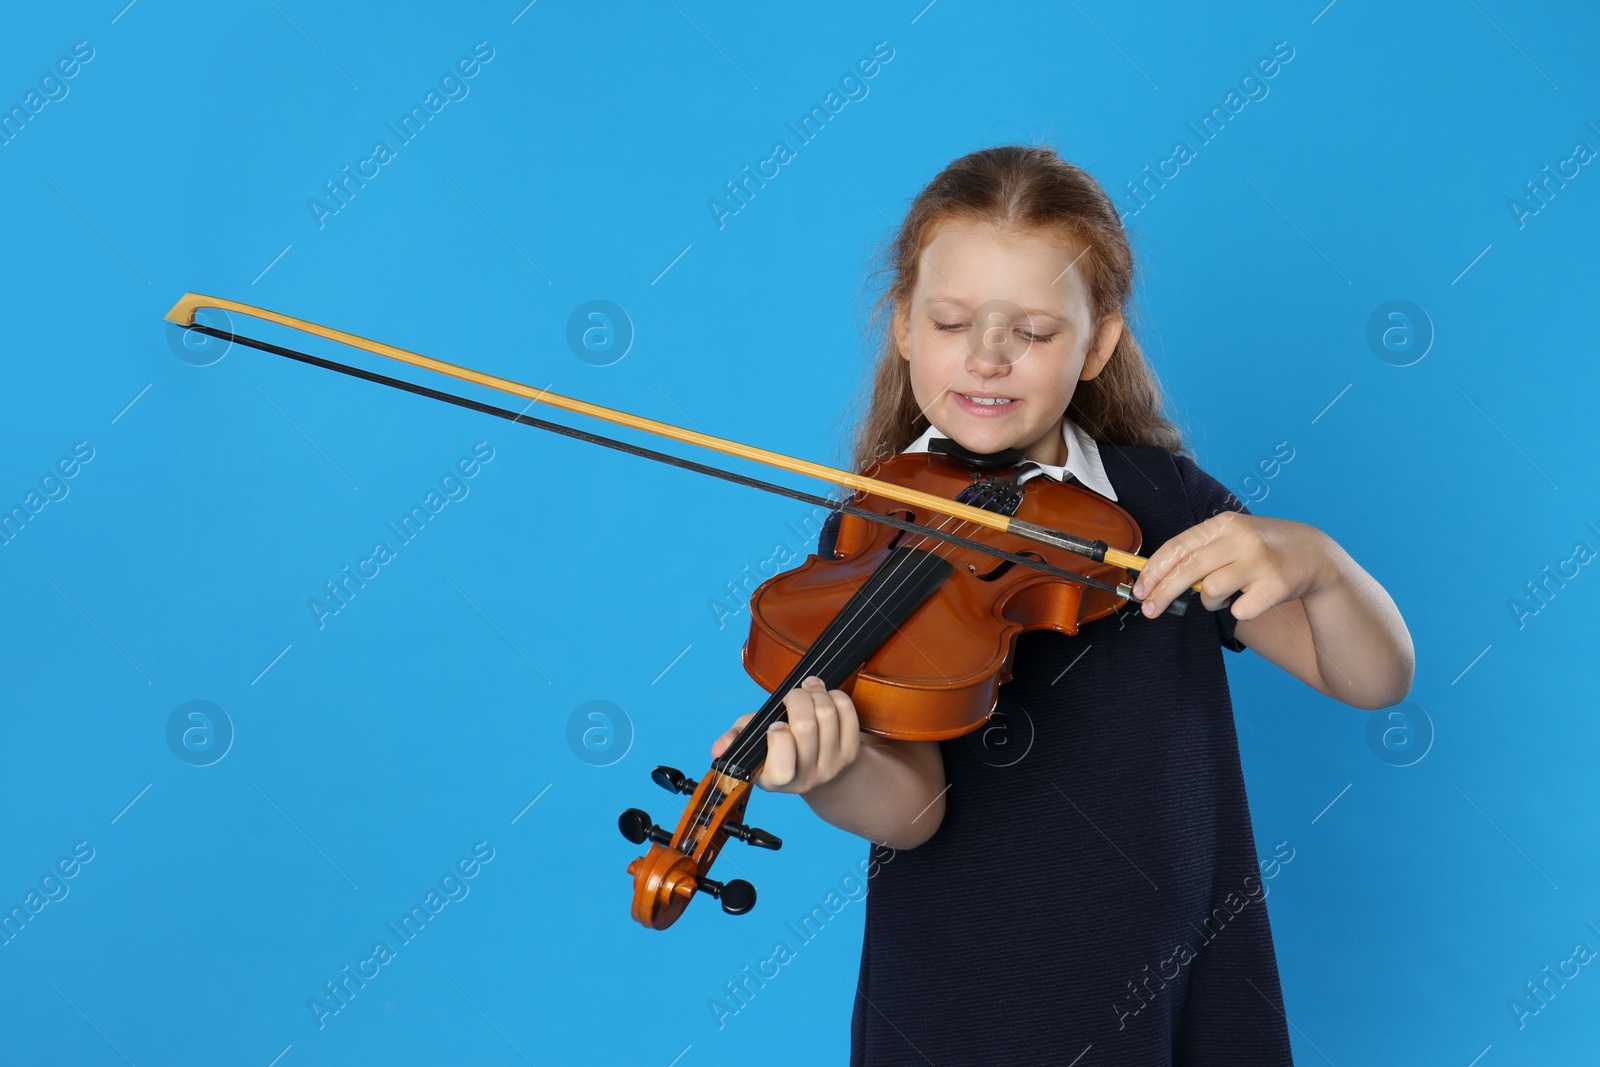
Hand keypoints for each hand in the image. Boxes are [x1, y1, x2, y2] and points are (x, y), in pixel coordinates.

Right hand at [710, 677, 862, 793]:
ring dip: (816, 693)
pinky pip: (847, 712)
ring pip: (827, 715)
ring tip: (808, 689)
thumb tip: (718, 750)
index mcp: (777, 779)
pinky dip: (835, 696)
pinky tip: (825, 697)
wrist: (822, 776)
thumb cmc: (781, 752)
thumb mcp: (753, 748)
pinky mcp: (852, 752)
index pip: (781, 759)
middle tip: (792, 696)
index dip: (778, 732)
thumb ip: (735, 741)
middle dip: (797, 699)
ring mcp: (832, 764)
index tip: (775, 723)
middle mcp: (806, 777)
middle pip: (805, 726)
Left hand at [1130, 512, 1336, 621]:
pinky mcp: (1276, 585)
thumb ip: (1199, 553)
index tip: (1140, 589)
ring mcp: (1260, 561)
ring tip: (1224, 595)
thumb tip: (1157, 579)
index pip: (1178, 547)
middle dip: (1163, 593)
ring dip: (1210, 601)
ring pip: (1211, 592)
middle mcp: (1241, 538)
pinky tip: (1250, 598)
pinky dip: (1238, 611)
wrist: (1314, 554)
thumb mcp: (1231, 539)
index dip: (1154, 570)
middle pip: (1188, 570)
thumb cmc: (1261, 549)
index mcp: (1223, 524)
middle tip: (1149, 610)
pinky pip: (1239, 611)